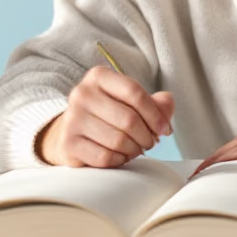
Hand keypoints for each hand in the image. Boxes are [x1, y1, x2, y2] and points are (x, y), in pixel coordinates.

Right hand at [36, 65, 174, 167]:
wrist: (72, 131)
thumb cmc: (108, 115)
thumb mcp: (130, 102)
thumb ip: (155, 102)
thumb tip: (168, 103)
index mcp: (98, 76)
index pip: (134, 92)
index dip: (155, 114)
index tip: (164, 129)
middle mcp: (82, 94)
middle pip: (129, 119)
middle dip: (147, 136)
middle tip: (150, 142)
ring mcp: (72, 118)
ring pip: (119, 140)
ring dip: (135, 150)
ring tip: (135, 149)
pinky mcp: (68, 143)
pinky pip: (105, 157)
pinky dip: (119, 160)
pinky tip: (120, 156)